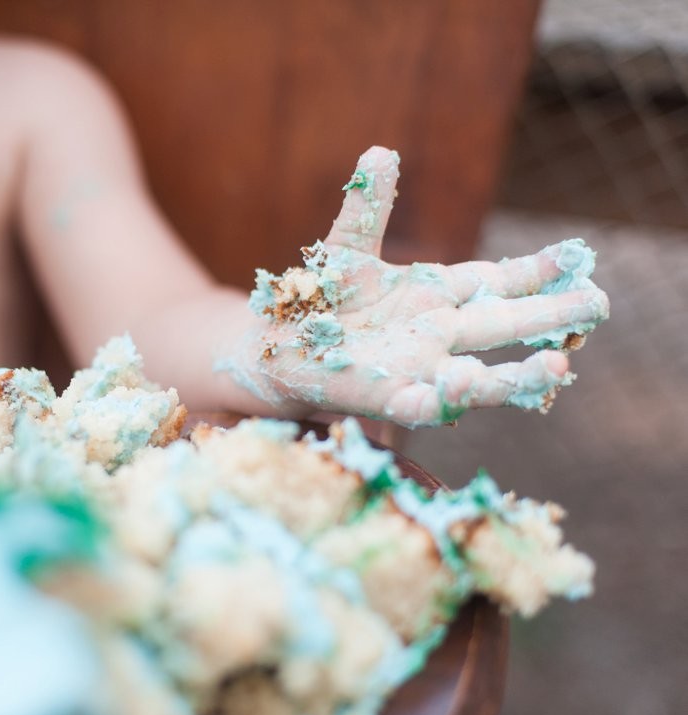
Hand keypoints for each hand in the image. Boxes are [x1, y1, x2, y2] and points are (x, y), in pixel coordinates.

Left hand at [244, 147, 609, 426]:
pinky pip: (417, 405)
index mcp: (433, 297)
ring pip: (477, 378)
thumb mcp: (345, 249)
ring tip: (557, 366)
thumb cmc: (318, 300)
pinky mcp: (382, 398)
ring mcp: (413, 369)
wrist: (276, 347)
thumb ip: (368, 206)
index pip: (495, 282)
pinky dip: (437, 400)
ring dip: (516, 375)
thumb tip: (381, 151)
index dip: (534, 272)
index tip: (575, 257)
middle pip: (502, 326)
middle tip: (598, 305)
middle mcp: (435, 335)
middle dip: (550, 317)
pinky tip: (451, 389)